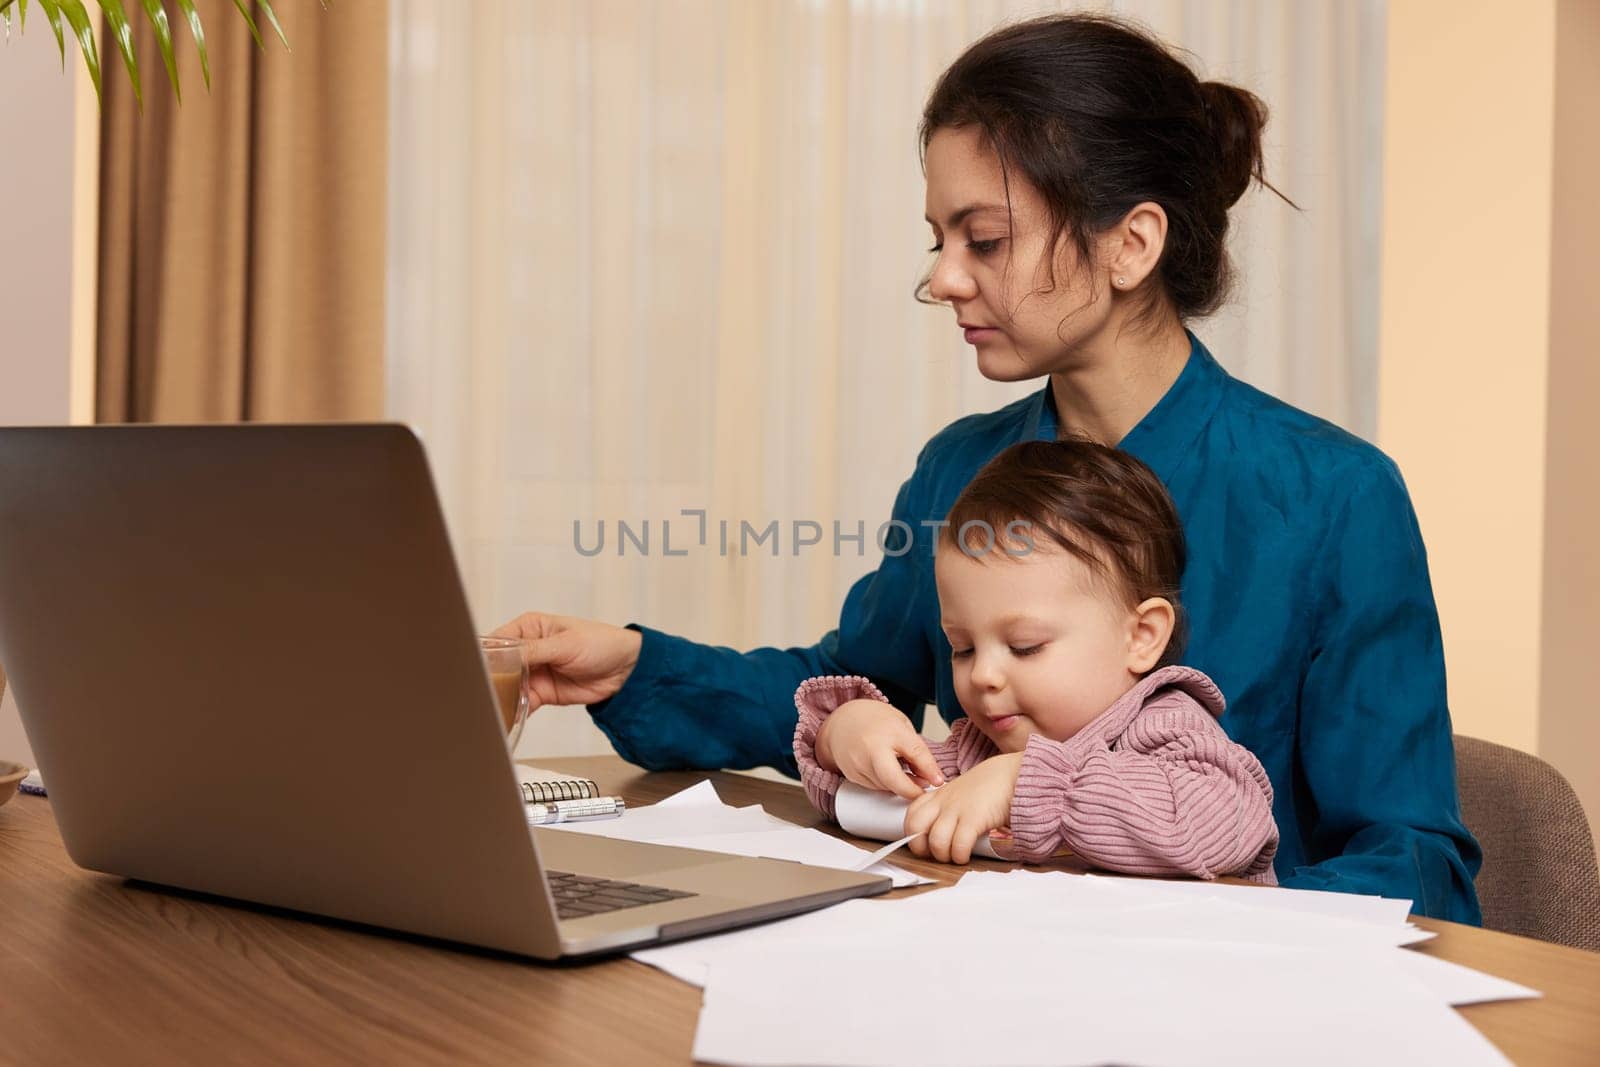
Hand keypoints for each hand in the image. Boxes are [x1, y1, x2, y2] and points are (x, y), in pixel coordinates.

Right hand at [490, 612, 642, 710]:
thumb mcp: (566, 644)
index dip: (486, 656)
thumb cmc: (600, 644)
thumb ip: (534, 650)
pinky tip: (508, 717)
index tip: (479, 672)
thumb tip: (504, 656)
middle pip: (498, 666)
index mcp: (529, 627)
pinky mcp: (540, 693)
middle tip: (483, 694)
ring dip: (500, 698)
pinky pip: (520, 703)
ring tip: (491, 708)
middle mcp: (526, 649)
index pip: (498, 641)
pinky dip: (514, 711)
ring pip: (506, 686)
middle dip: (490, 680)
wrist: (625, 670)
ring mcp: (532, 672)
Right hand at [814, 698, 944, 799]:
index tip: (939, 781)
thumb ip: (916, 750)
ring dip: (899, 786)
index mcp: (890, 730)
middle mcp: (872, 748)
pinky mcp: (852, 775)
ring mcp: (859, 763)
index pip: (916, 753)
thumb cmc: (875, 721)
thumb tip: (933, 778)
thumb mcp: (901, 726)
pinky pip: (874, 788)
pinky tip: (886, 771)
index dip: (930, 770)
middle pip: (894, 779)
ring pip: (886, 787)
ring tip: (903, 772)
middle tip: (922, 792)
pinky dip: (885, 784)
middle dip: (911, 791)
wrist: (842, 721)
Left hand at [905, 752, 1023, 863]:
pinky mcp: (974, 818)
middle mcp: (943, 801)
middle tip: (933, 854)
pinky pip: (958, 845)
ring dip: (943, 855)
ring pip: (936, 841)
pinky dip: (959, 855)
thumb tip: (941, 831)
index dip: (912, 833)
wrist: (1012, 774)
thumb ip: (948, 808)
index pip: (911, 814)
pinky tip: (965, 855)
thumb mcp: (961, 793)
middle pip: (915, 828)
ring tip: (953, 856)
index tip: (923, 844)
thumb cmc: (991, 786)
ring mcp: (957, 809)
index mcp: (938, 795)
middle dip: (921, 848)